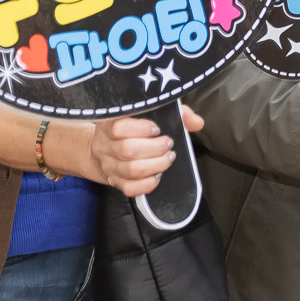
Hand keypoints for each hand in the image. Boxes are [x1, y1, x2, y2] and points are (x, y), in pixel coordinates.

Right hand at [86, 105, 202, 199]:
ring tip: (168, 158)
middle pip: (128, 150)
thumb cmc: (133, 126)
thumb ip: (176, 112)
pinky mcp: (114, 181)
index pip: (119, 127)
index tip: (157, 129)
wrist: (102, 147)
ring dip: (156, 165)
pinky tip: (157, 176)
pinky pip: (130, 188)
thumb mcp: (150, 112)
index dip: (141, 129)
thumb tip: (197, 122)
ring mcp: (108, 165)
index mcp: (110, 122)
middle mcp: (105, 144)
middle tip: (168, 145)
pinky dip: (147, 184)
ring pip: (131, 170)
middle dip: (155, 149)